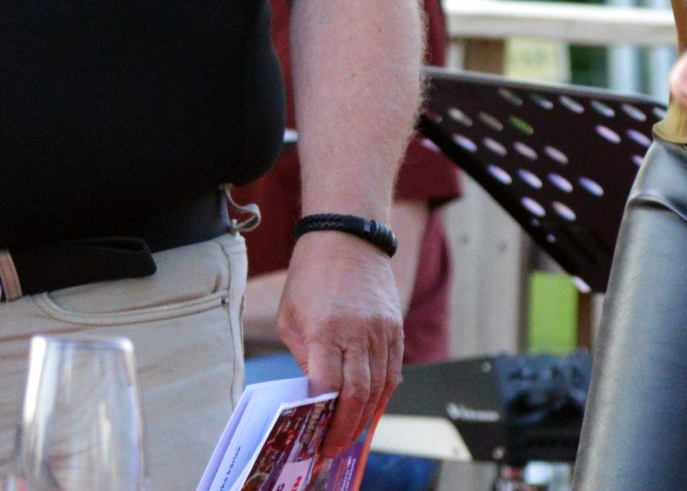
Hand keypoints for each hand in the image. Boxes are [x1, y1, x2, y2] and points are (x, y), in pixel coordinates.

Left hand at [277, 231, 403, 461]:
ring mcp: (381, 332)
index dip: (323, 417)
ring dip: (366, 418)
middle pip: (359, 394)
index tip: (315, 437)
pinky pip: (393, 372)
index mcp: (326, 330)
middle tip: (334, 448)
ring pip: (380, 389)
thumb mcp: (291, 317)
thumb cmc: (310, 277)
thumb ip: (304, 357)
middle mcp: (358, 333)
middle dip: (346, 428)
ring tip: (351, 435)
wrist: (346, 238)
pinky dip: (382, 396)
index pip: (328, 386)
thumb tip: (315, 393)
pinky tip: (369, 410)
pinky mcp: (395, 329)